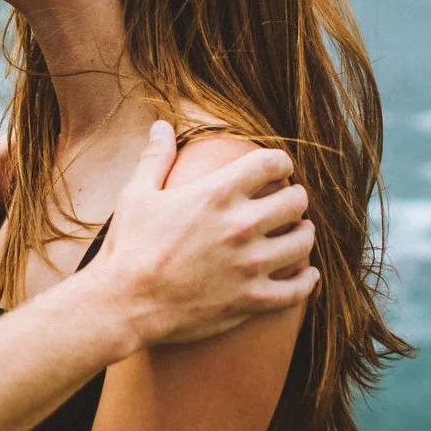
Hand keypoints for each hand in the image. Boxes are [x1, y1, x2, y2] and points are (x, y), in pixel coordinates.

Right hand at [90, 122, 315, 346]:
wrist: (123, 304)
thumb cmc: (128, 247)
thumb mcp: (136, 194)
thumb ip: (156, 157)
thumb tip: (161, 126)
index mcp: (217, 194)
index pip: (271, 163)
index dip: (279, 162)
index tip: (277, 169)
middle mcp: (241, 226)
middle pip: (296, 201)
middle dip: (294, 197)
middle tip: (287, 201)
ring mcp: (249, 265)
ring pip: (303, 242)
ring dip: (303, 234)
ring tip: (297, 233)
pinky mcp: (251, 300)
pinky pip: (297, 290)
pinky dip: (307, 282)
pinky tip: (306, 276)